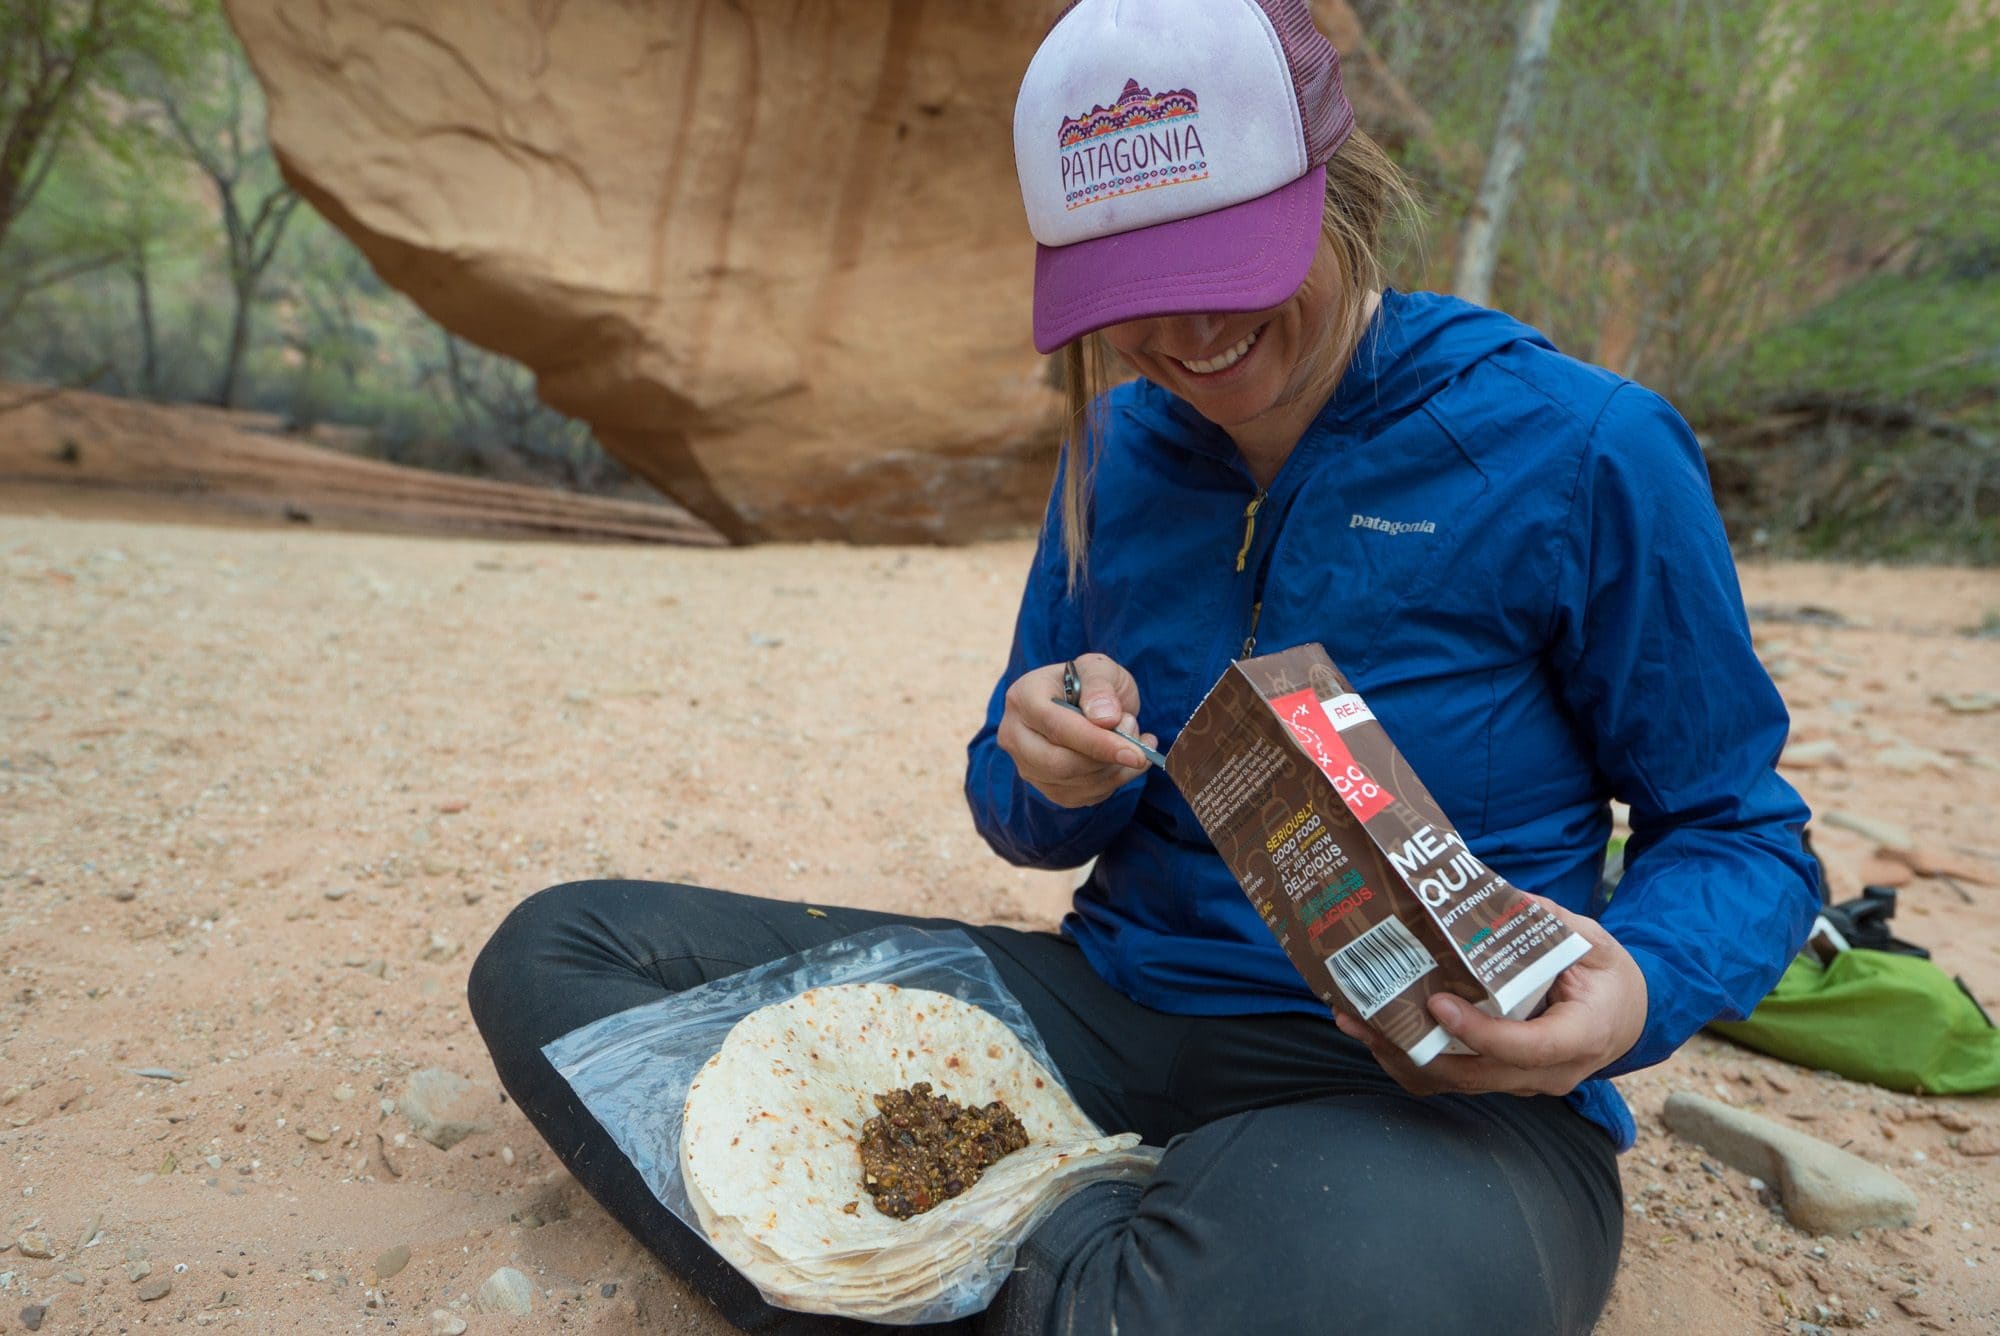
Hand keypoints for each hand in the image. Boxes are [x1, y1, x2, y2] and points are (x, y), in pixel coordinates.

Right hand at [998, 653, 1156, 807]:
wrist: (1084, 702)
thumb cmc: (1089, 682)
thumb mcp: (1099, 669)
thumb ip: (1101, 687)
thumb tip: (1105, 719)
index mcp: (1024, 696)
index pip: (1056, 727)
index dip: (1097, 743)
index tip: (1134, 753)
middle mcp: (1015, 734)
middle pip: (1057, 764)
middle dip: (1106, 761)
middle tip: (1137, 746)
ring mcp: (1026, 764)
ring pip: (1072, 784)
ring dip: (1113, 772)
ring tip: (1132, 745)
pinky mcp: (1043, 787)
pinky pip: (1081, 797)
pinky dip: (1112, 784)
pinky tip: (1124, 763)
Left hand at [1334, 896, 1647, 1096]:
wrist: (1627, 1018)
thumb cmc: (1608, 976)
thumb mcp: (1591, 941)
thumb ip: (1547, 921)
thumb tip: (1490, 895)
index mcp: (1581, 1035)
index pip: (1527, 1046)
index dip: (1480, 1032)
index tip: (1438, 1004)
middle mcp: (1550, 1071)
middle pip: (1477, 1074)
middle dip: (1418, 1049)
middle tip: (1370, 1015)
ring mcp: (1523, 1082)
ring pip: (1457, 1082)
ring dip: (1402, 1057)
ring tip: (1356, 1021)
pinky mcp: (1501, 1080)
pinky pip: (1453, 1081)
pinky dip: (1411, 1062)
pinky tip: (1375, 1033)